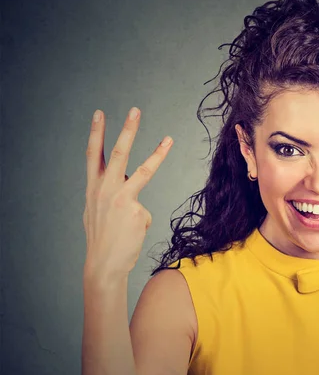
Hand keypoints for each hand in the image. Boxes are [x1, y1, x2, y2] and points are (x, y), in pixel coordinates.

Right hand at [83, 107, 172, 282]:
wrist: (103, 264)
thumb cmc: (103, 237)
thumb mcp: (98, 210)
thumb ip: (111, 194)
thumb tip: (128, 189)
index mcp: (94, 187)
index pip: (93, 154)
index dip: (97, 133)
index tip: (99, 113)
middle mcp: (105, 189)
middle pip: (119, 152)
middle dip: (128, 129)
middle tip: (135, 110)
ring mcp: (121, 198)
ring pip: (142, 170)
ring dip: (157, 152)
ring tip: (169, 138)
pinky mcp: (136, 210)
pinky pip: (145, 212)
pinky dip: (141, 222)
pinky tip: (132, 233)